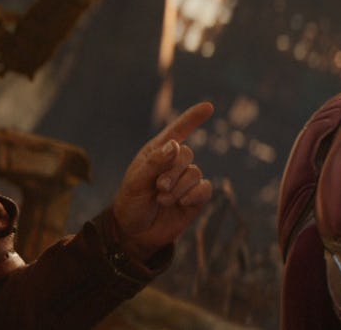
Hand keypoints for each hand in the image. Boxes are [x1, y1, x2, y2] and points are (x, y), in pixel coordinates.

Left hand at [111, 102, 213, 260]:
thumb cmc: (131, 204)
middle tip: (158, 188)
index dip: (193, 117)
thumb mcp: (135, 182)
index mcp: (158, 153)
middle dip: (172, 172)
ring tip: (162, 199)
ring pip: (195, 173)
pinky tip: (181, 203)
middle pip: (186, 155)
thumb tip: (176, 145)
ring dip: (178, 188)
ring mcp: (187, 181)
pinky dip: (192, 195)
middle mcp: (175, 164)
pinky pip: (205, 189)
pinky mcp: (196, 198)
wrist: (135, 234)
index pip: (178, 130)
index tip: (209, 106)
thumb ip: (154, 163)